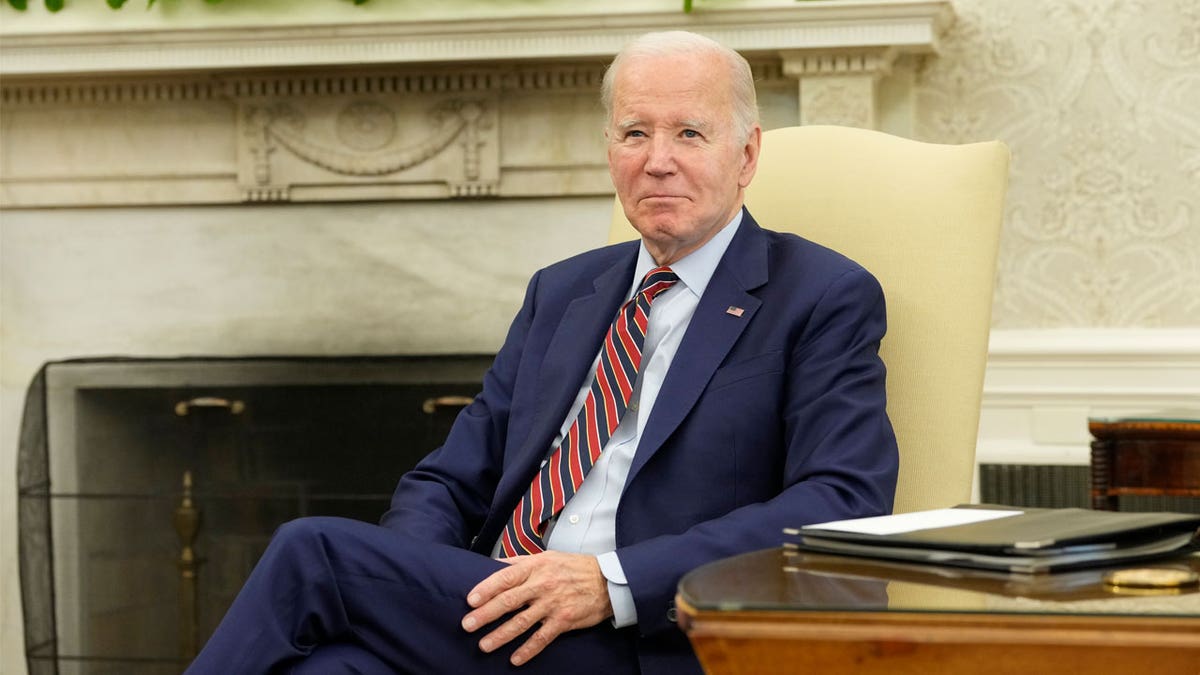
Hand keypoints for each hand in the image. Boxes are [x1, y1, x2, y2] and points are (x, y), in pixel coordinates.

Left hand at [461, 551, 613, 665]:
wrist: (606, 580)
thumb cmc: (573, 567)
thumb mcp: (546, 557)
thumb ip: (519, 562)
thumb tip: (493, 565)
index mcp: (535, 567)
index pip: (505, 578)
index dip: (486, 589)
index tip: (470, 600)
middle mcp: (542, 585)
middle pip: (508, 601)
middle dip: (486, 614)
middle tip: (467, 625)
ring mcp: (553, 604)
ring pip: (521, 622)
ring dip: (501, 635)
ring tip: (484, 645)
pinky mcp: (564, 621)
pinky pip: (542, 638)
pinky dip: (528, 650)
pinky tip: (515, 659)